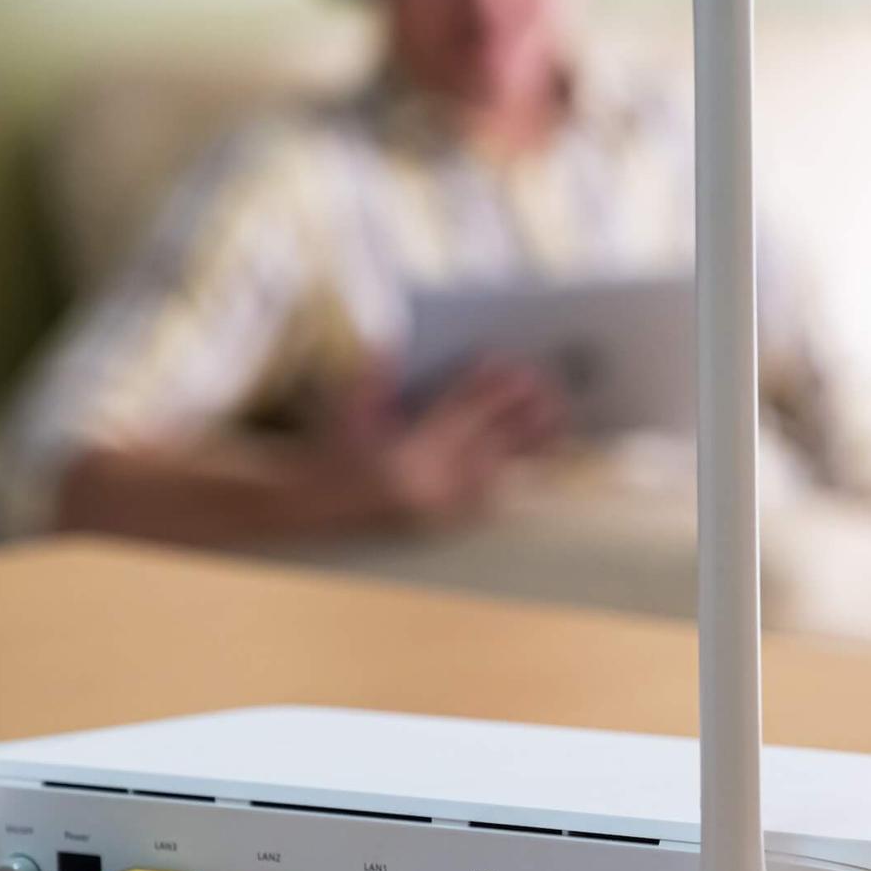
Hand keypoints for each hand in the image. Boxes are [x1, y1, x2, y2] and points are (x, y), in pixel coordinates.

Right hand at [322, 357, 567, 525]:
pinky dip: (517, 473)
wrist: (312, 506)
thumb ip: (375, 375)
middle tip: (548, 382)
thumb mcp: (345, 404)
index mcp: (404, 458)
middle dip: (520, 412)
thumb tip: (400, 345)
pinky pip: (494, 498)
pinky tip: (541, 452)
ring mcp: (443, 512)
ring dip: (531, 443)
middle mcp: (430, 490)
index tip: (505, 360)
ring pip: (501, 472)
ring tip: (559, 413)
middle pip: (489, 443)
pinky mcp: (448, 525)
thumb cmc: (330, 448)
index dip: (483, 386)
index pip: (454, 414)